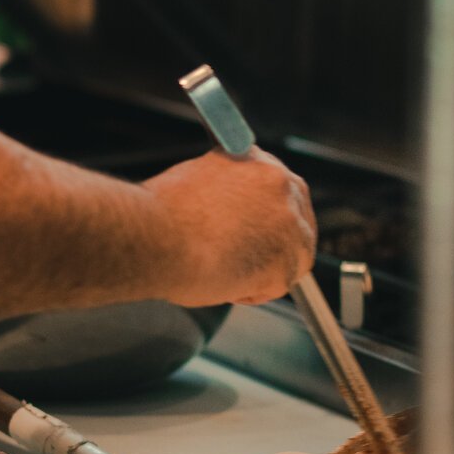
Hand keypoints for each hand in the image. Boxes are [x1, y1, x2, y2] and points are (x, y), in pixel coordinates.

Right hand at [142, 148, 316, 306]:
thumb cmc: (163, 215)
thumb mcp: (201, 180)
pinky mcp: (288, 261)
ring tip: (225, 271)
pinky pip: (277, 285)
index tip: (258, 231)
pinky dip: (253, 292)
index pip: (281, 190)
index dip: (268, 217)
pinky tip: (224, 283)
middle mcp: (281, 185)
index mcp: (259, 161)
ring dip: (264, 270)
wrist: (156, 236)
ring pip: (291, 257)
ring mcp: (289, 223)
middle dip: (278, 244)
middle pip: (298, 222)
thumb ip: (230, 192)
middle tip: (249, 260)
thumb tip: (235, 211)